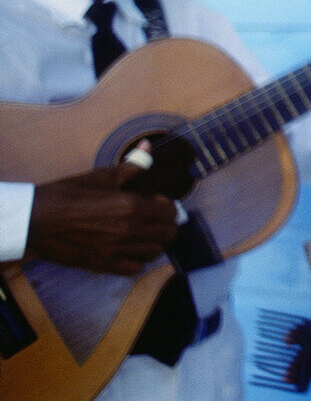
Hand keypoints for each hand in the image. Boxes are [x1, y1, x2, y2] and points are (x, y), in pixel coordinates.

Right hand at [26, 141, 177, 274]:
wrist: (35, 219)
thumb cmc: (67, 194)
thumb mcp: (102, 176)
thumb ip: (132, 165)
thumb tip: (148, 146)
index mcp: (132, 207)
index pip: (170, 213)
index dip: (168, 205)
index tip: (157, 200)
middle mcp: (129, 231)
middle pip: (167, 234)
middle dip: (166, 224)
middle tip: (154, 216)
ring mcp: (116, 251)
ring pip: (154, 253)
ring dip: (154, 242)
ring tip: (143, 232)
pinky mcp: (102, 264)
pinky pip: (133, 268)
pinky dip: (137, 260)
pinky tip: (129, 248)